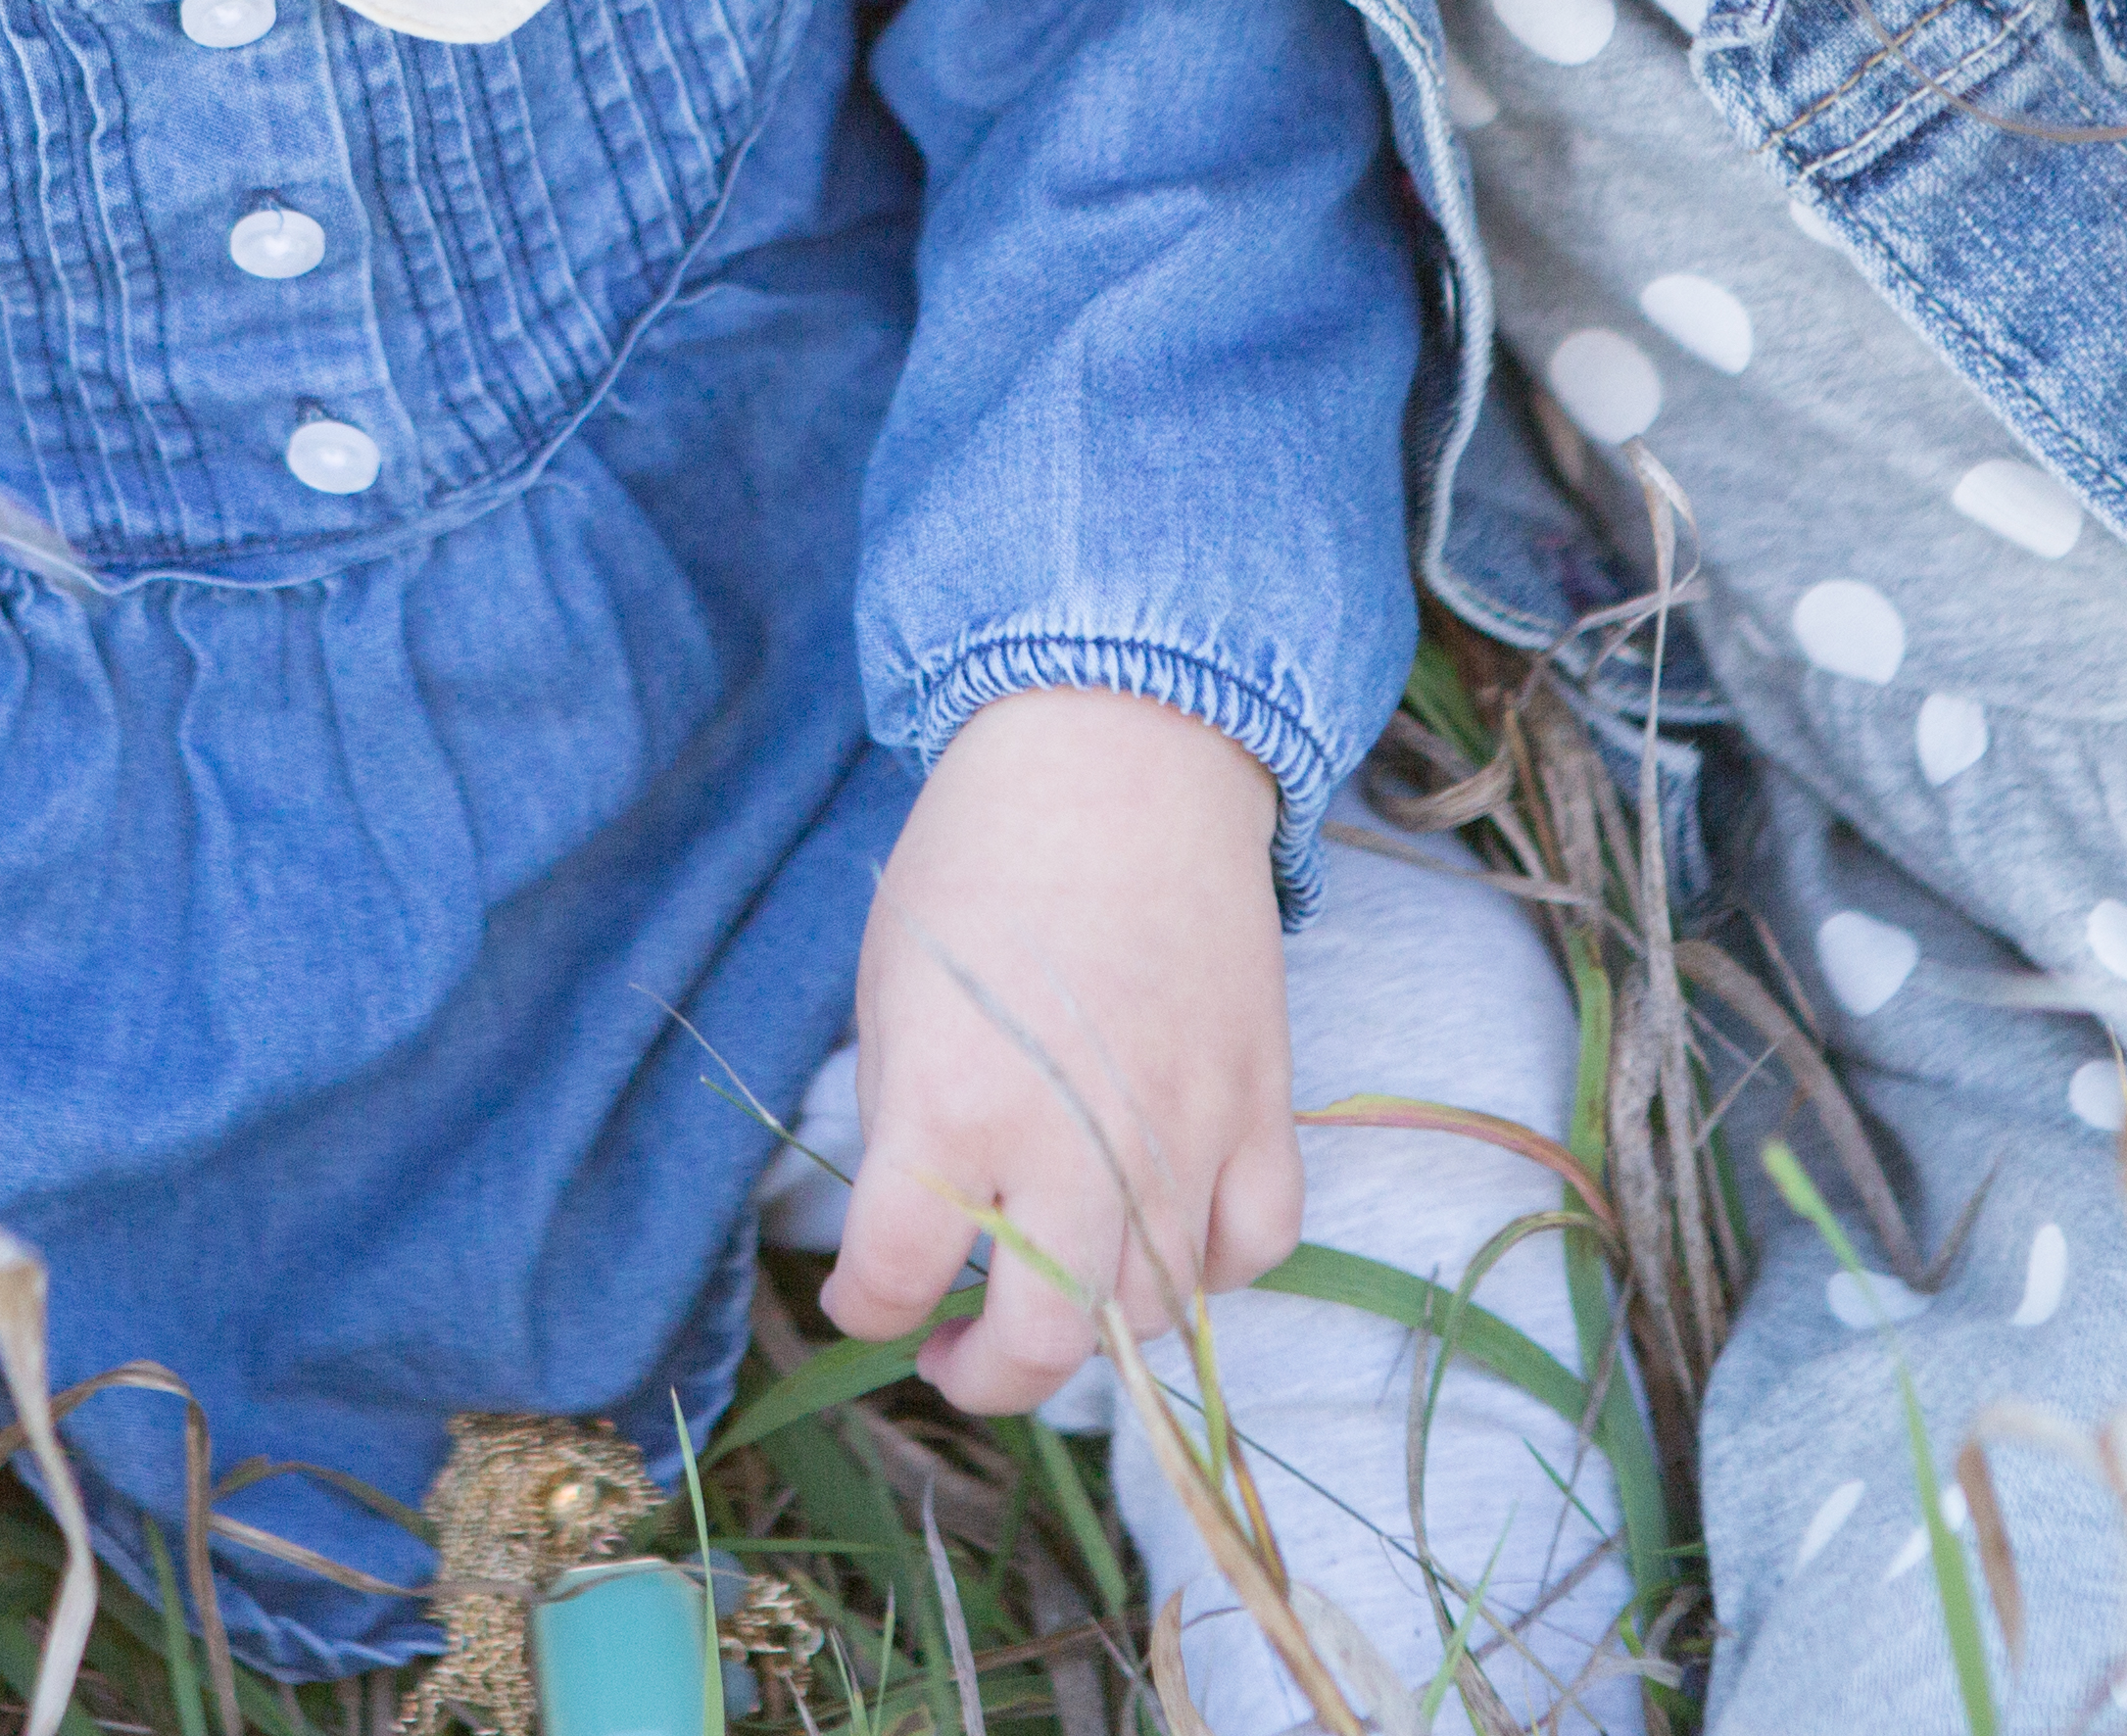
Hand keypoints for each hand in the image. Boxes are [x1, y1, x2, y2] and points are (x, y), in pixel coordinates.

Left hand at [824, 690, 1299, 1416]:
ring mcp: (1182, 1132)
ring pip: (1154, 1312)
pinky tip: (1162, 1233)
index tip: (866, 1292)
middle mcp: (1072, 1143)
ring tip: (1051, 1279)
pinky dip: (1210, 1264)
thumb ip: (901, 1121)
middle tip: (957, 1349)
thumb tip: (923, 1218)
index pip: (893, 1279)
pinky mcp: (1262, 1104)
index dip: (865, 1306)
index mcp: (950, 1104)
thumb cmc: (979, 859)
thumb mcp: (889, 988)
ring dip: (1092, 1320)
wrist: (1120, 750)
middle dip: (985, 1376)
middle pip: (1042, 1347)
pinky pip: (1254, 1243)